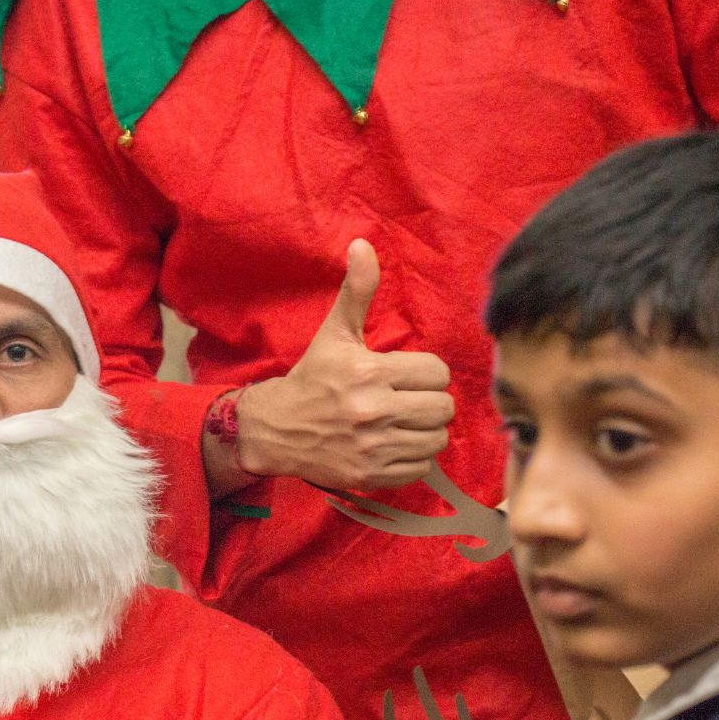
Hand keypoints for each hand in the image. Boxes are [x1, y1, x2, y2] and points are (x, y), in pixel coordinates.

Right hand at [229, 240, 453, 490]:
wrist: (276, 430)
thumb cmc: (313, 378)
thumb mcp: (334, 333)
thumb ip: (357, 291)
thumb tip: (364, 244)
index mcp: (368, 372)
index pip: (436, 373)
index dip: (424, 374)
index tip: (404, 376)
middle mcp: (373, 411)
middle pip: (442, 408)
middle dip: (428, 402)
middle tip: (406, 400)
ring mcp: (373, 446)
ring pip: (435, 439)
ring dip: (423, 431)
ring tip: (402, 423)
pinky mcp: (371, 474)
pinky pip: (420, 468)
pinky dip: (411, 458)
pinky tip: (392, 445)